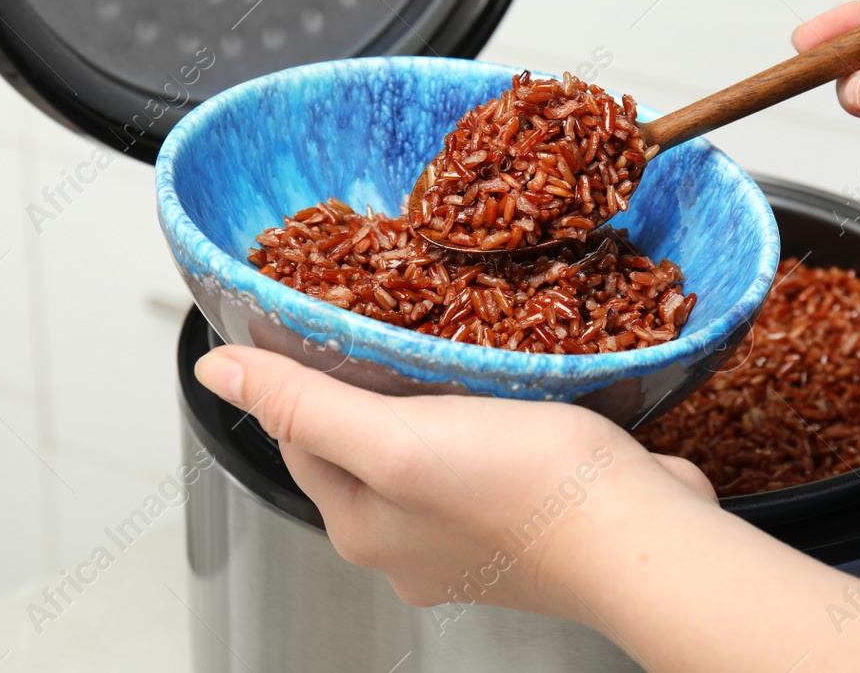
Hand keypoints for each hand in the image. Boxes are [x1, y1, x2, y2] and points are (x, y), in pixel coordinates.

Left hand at [193, 344, 859, 671]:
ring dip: (437, 397)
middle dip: (375, 383)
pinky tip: (515, 390)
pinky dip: (494, 418)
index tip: (327, 320)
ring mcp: (472, 534)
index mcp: (365, 525)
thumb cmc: (524, 490)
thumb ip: (305, 404)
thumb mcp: (393, 437)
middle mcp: (410, 540)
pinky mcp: (528, 517)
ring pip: (429, 444)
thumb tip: (218, 375)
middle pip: (364, 441)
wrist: (641, 534)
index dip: (306, 374)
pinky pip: (489, 455)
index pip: (303, 436)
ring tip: (458, 347)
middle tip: (400, 321)